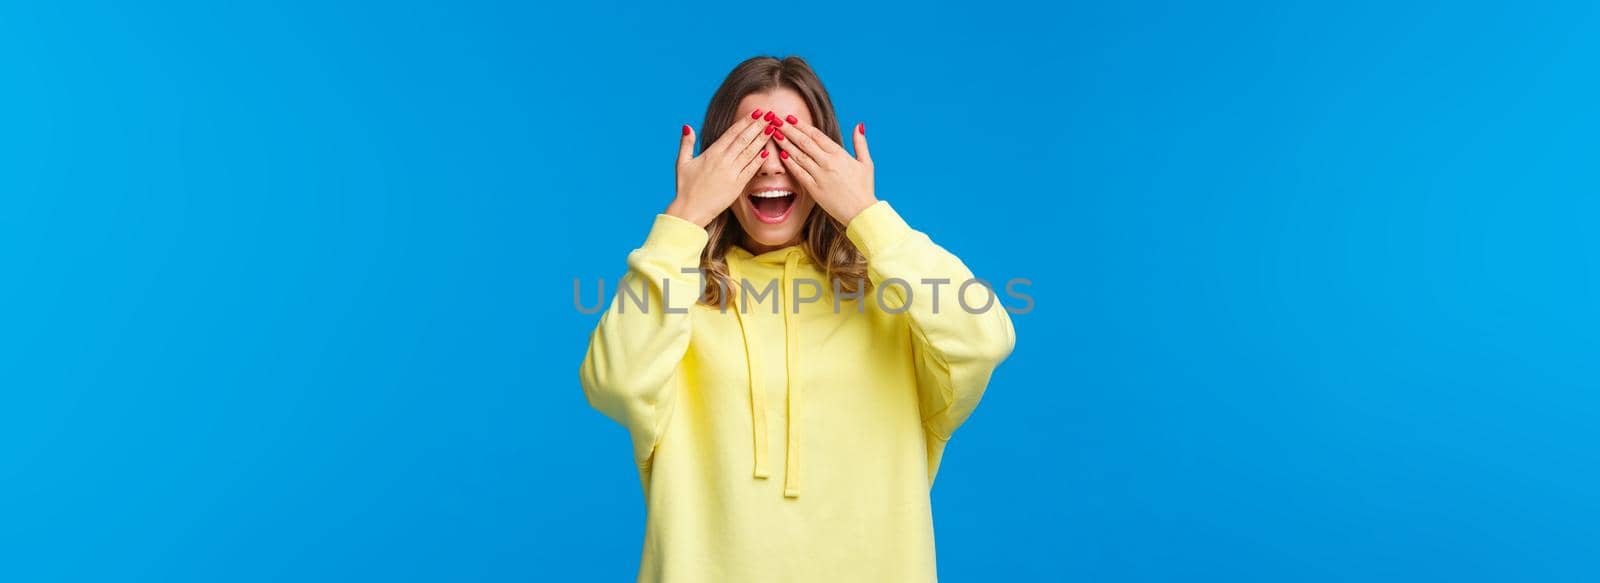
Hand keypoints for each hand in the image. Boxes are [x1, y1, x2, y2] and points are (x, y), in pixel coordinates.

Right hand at [666, 111, 772, 226]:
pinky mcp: (736, 186)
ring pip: (750, 152)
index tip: (757, 112)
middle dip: (758, 125)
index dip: (746, 121)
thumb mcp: (682, 162)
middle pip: (744, 139)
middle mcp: (723, 161)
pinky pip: (750, 170)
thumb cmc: (685, 187)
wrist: (690, 210)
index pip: (732, 132)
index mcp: (711, 153)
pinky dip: (759, 161)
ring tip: (773, 128)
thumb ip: (686, 143)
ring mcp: (731, 173)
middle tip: (770, 114)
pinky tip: (767, 152)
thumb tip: (687, 126)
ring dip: (762, 139)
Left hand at [772, 119, 875, 223]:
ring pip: (799, 155)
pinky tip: (781, 155)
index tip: (790, 117)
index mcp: (840, 154)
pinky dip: (790, 163)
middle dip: (788, 129)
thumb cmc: (864, 188)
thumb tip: (859, 125)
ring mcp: (820, 176)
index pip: (816, 135)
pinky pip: (799, 173)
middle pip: (804, 141)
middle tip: (775, 119)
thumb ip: (860, 143)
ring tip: (774, 133)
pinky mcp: (814, 189)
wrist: (862, 212)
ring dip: (785, 143)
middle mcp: (828, 162)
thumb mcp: (866, 163)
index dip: (801, 125)